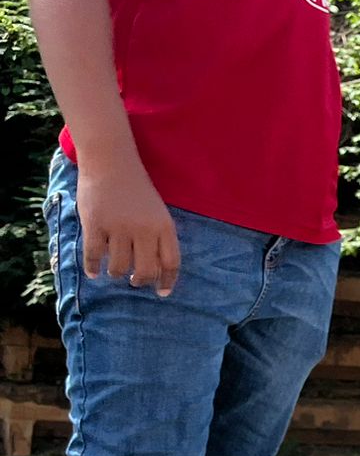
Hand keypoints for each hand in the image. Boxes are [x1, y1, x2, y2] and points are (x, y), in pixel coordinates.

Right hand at [77, 159, 178, 295]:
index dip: (167, 282)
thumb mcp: (157, 212)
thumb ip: (158, 238)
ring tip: (115, 271)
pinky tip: (94, 273)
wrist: (111, 162)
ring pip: (119, 267)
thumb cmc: (136, 190)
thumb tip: (156, 271)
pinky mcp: (95, 224)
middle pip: (145, 270)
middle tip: (135, 281)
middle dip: (140, 281)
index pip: (171, 263)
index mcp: (164, 226)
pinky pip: (94, 256)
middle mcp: (144, 229)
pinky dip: (93, 268)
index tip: (162, 293)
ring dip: (117, 273)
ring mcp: (119, 228)